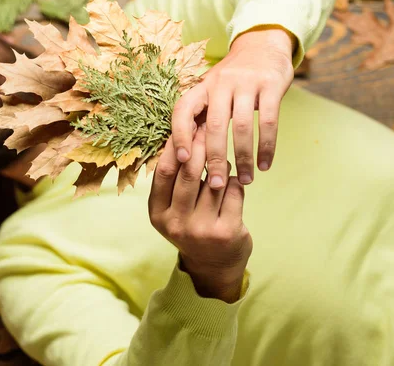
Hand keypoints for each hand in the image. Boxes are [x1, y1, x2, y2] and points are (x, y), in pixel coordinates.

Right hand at [149, 124, 251, 302]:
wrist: (213, 266)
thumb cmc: (192, 225)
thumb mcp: (172, 209)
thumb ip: (173, 180)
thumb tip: (181, 134)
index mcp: (157, 214)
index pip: (164, 171)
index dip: (175, 145)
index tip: (187, 127)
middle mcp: (176, 223)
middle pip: (188, 172)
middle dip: (201, 145)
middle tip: (210, 127)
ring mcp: (201, 229)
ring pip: (215, 179)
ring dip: (221, 166)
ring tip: (222, 163)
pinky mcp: (226, 232)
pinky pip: (234, 191)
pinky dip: (235, 182)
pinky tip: (232, 187)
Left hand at [172, 26, 295, 188]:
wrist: (263, 45)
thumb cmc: (232, 79)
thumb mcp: (212, 90)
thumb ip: (201, 117)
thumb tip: (185, 157)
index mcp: (201, 86)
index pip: (182, 110)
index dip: (179, 135)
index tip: (183, 161)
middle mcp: (220, 82)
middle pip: (213, 126)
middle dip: (214, 159)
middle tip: (214, 185)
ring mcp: (246, 82)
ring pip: (241, 127)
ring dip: (243, 157)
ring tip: (246, 180)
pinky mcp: (270, 85)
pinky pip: (268, 121)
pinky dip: (267, 147)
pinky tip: (265, 165)